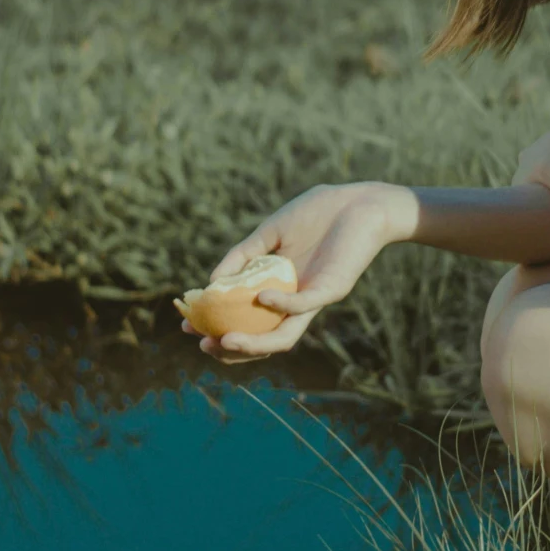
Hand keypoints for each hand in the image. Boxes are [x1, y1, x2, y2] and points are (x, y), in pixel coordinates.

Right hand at [179, 181, 401, 365]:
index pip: (248, 321)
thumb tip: (211, 283)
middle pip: (263, 340)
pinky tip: (261, 297)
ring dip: (254, 344)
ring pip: (284, 336)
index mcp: (280, 290)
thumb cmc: (317, 214)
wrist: (361, 202)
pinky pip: (304, 305)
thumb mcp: (270, 232)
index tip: (188, 324)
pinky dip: (281, 305)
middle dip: (232, 348)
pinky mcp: (333, 288)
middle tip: (204, 343)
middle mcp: (296, 302)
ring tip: (226, 341)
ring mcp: (315, 298)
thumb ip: (242, 256)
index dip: (218, 327)